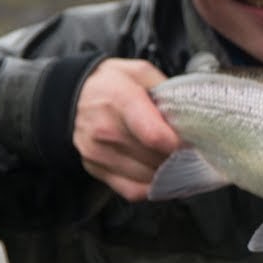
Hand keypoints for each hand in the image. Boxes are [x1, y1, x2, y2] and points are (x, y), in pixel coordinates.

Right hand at [73, 58, 180, 200]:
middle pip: (155, 158)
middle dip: (179, 157)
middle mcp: (106, 130)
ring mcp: (98, 152)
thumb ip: (165, 89)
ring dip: (167, 173)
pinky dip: (152, 187)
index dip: (179, 144)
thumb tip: (188, 111)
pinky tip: (160, 174)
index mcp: (120, 100)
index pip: (154, 135)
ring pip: (147, 177)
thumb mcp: (137, 71)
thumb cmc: (108, 84)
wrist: (70, 95)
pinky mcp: (96, 169)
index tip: (192, 143)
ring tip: (176, 160)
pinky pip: (132, 191)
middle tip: (190, 150)